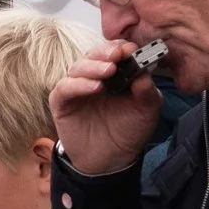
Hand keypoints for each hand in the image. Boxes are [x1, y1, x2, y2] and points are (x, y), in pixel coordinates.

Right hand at [50, 37, 164, 176]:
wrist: (112, 161)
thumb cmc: (128, 131)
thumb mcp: (147, 110)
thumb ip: (147, 90)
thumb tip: (144, 71)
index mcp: (114, 74)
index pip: (113, 52)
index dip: (121, 47)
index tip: (132, 48)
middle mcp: (93, 77)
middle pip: (93, 55)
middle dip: (106, 52)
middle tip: (118, 55)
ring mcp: (76, 89)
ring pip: (77, 67)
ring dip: (93, 67)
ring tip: (109, 71)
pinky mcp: (61, 103)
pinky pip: (65, 87)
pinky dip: (78, 84)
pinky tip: (95, 88)